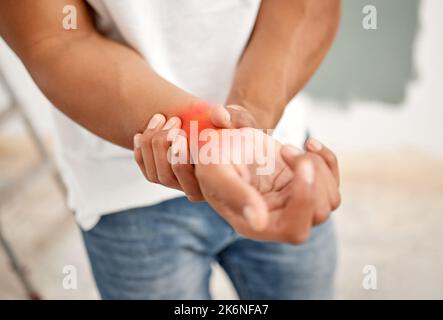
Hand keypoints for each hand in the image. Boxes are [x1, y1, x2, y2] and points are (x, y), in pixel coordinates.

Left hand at [133, 105, 256, 200]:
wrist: (224, 132)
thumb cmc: (236, 128)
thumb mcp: (242, 120)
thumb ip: (236, 118)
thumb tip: (219, 117)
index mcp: (216, 180)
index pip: (194, 177)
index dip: (182, 156)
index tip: (182, 132)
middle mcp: (198, 189)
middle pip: (169, 176)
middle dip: (164, 146)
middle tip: (173, 121)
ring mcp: (180, 185)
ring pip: (157, 175)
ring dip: (152, 145)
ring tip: (160, 118)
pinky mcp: (167, 178)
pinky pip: (148, 172)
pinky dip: (141, 153)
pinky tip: (141, 134)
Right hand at [194, 132, 340, 243]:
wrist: (222, 141)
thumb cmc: (212, 157)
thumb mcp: (216, 171)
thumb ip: (235, 195)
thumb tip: (259, 223)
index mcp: (255, 224)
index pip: (294, 229)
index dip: (304, 199)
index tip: (301, 164)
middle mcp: (278, 218)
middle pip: (319, 213)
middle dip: (312, 179)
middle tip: (286, 150)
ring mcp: (293, 202)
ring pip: (330, 198)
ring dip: (317, 167)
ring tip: (287, 149)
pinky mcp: (303, 185)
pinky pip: (332, 180)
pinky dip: (327, 159)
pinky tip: (310, 144)